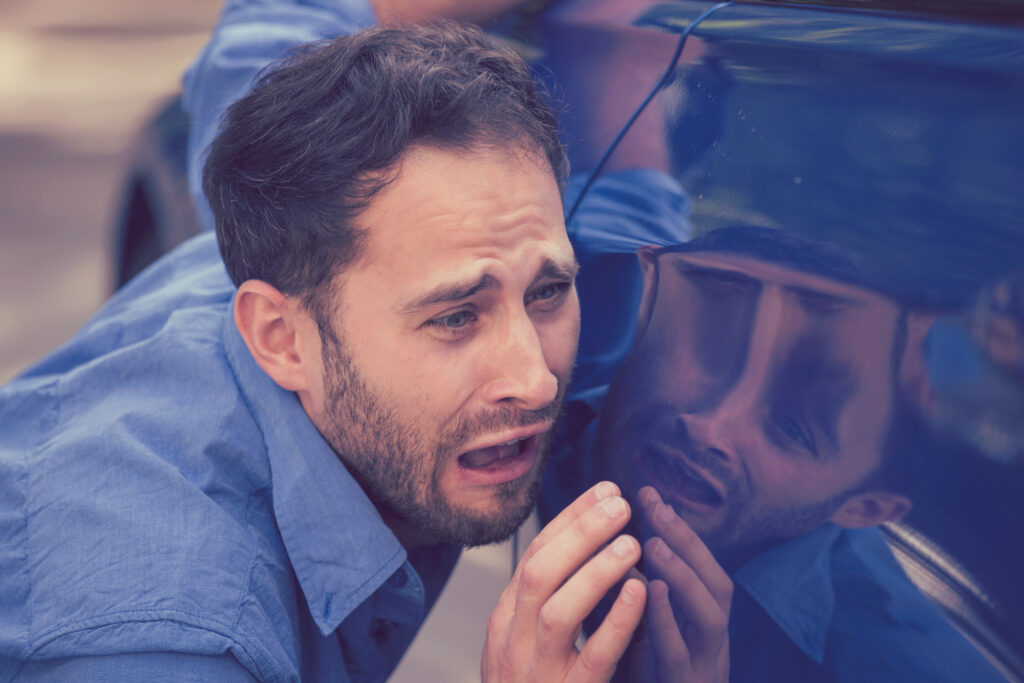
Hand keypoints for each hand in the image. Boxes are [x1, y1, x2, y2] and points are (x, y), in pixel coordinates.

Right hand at [482, 481, 646, 681]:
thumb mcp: (524, 642)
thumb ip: (545, 600)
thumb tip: (580, 541)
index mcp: (505, 621)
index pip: (534, 555)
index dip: (570, 519)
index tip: (605, 491)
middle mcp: (512, 642)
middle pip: (538, 572)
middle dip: (579, 532)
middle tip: (620, 503)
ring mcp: (536, 673)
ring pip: (557, 611)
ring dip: (594, 571)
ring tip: (632, 542)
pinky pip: (592, 659)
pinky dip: (616, 622)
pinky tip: (641, 593)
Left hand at [632, 486, 730, 682]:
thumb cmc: (655, 680)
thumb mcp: (648, 634)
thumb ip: (641, 596)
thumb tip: (617, 543)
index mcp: (702, 624)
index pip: (698, 567)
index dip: (676, 528)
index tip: (646, 491)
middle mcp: (713, 642)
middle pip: (715, 582)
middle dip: (686, 540)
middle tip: (654, 504)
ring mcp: (706, 667)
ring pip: (709, 615)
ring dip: (683, 575)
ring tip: (654, 542)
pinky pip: (682, 656)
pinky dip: (668, 622)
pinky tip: (649, 593)